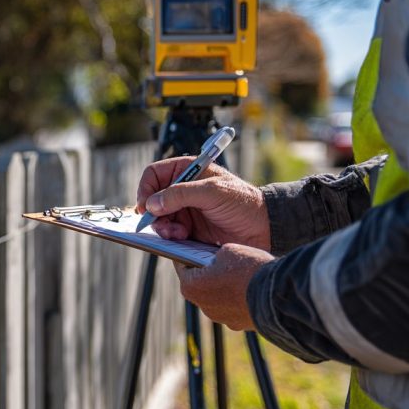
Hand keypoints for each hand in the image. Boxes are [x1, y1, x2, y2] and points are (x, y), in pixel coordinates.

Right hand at [136, 156, 270, 250]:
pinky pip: (169, 233)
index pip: (154, 174)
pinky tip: (183, 238)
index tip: (146, 206)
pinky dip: (171, 237)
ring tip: (178, 233)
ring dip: (163, 228)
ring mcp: (185, 210)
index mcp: (188, 171)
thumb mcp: (212, 192)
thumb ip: (180, 195)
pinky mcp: (188, 229)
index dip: (146, 189)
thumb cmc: (243, 203)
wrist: (262, 229)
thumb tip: (152, 203)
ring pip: (158, 218)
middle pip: (152, 199)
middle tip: (162, 225)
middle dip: (154, 213)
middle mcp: (183, 189)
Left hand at [176, 243, 273, 330]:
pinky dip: (238, 298)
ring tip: (239, 274)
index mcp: (191, 286)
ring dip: (224, 288)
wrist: (277, 294)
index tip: (193, 250)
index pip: (183, 267)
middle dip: (207, 273)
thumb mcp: (228, 250)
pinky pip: (234, 307)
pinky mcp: (238, 324)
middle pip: (200, 285)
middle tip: (219, 261)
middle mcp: (202, 306)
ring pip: (217, 298)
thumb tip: (219, 258)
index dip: (189, 256)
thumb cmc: (248, 269)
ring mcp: (221, 318)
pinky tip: (250, 288)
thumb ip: (217, 255)